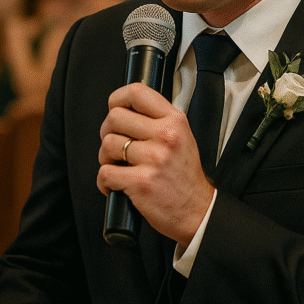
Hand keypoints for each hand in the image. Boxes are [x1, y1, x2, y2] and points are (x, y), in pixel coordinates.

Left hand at [96, 83, 214, 245]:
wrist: (198, 212)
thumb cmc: (184, 177)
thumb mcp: (181, 137)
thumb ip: (157, 120)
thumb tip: (125, 110)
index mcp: (175, 121)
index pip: (137, 92)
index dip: (117, 99)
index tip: (114, 109)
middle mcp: (165, 136)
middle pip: (114, 117)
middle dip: (107, 132)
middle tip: (115, 147)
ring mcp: (153, 159)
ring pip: (107, 145)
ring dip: (105, 158)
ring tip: (118, 167)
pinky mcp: (141, 182)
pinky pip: (105, 173)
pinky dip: (105, 182)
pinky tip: (116, 186)